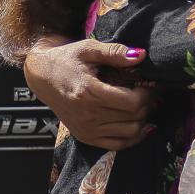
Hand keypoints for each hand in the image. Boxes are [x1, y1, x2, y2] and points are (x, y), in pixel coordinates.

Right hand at [23, 38, 157, 149]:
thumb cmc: (67, 59)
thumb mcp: (89, 49)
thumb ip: (115, 52)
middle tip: (152, 92)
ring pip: (130, 133)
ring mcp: (86, 129)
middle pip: (133, 117)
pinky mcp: (85, 137)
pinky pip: (118, 145)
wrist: (42, 77)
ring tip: (145, 105)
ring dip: (144, 119)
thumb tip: (141, 56)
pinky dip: (134, 137)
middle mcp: (87, 115)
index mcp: (88, 92)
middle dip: (149, 104)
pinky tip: (142, 125)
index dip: (148, 93)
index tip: (152, 83)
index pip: (131, 102)